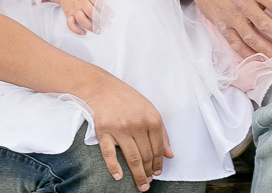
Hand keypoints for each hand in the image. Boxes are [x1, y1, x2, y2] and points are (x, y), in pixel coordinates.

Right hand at [45, 0, 110, 34]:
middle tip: (107, 25)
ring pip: (81, 19)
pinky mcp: (68, 14)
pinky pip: (70, 23)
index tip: (112, 15)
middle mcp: (81, 2)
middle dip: (99, 19)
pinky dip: (76, 29)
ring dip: (90, 26)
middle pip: (90, 11)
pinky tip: (83, 33)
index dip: (106, 8)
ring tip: (98, 31)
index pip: (98, 2)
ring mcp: (74, 9)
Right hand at [83, 74, 172, 190]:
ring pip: (132, 158)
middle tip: (149, 182)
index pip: (158, 147)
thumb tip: (169, 154)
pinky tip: (119, 177)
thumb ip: (161, 132)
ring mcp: (120, 129)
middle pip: (146, 155)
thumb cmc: (127, 99)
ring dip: (138, 175)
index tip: (158, 172)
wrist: (102, 88)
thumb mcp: (149, 110)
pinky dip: (114, 168)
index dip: (159, 163)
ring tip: (141, 184)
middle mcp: (137, 124)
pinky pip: (110, 154)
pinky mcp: (103, 132)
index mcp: (152, 118)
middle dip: (149, 172)